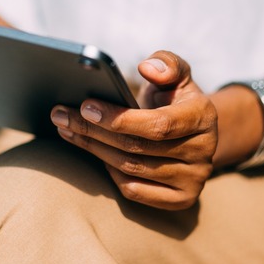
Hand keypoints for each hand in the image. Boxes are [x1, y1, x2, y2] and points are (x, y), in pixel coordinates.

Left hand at [50, 51, 217, 209]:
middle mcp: (204, 152)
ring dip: (93, 149)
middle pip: (137, 147)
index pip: (158, 125)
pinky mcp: (181, 199)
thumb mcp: (176, 75)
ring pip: (131, 168)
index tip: (85, 106)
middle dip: (93, 131)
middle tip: (60, 115)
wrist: (192, 134)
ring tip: (66, 128)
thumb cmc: (175, 99)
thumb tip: (148, 68)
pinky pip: (134, 190)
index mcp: (204, 117)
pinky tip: (93, 152)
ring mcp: (194, 180)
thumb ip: (167, 64)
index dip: (118, 118)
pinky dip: (110, 172)